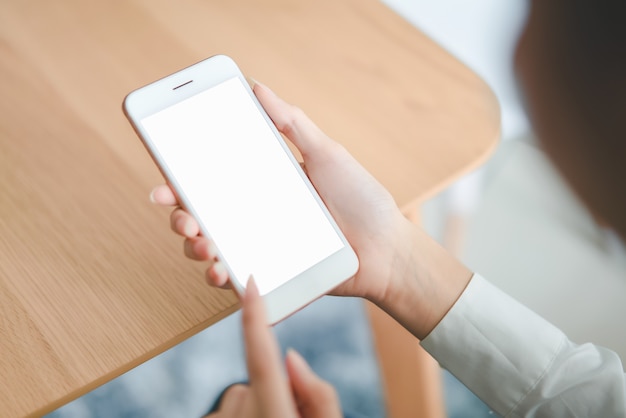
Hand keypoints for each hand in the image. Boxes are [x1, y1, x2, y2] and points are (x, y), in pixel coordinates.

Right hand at [151, 80, 412, 303]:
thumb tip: (257, 87)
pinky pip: (236, 280)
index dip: (182, 177)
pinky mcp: (272, 277)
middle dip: (179, 215)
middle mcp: (255, 216)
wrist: (387, 249)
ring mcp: (261, 247)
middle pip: (202, 215)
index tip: (164, 174)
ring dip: (194, 247)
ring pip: (210, 248)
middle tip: (179, 213)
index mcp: (263, 185)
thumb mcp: (327, 154)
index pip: (213, 180)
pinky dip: (220, 276)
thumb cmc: (361, 199)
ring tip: (201, 244)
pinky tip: (221, 270)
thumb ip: (292, 124)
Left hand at [205, 278, 341, 417]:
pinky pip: (231, 409)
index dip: (255, 315)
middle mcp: (241, 411)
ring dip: (259, 406)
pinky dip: (245, 415)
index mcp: (271, 409)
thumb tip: (291, 358)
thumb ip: (319, 393)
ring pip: (245, 394)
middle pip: (260, 377)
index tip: (250, 282)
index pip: (261, 353)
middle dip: (276, 388)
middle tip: (294, 416)